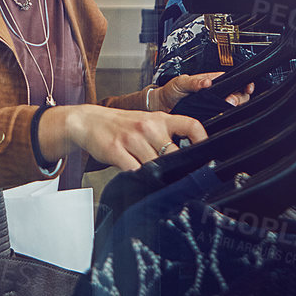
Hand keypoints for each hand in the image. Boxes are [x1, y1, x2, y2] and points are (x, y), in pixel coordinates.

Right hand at [38, 104, 207, 172]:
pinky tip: (134, 173)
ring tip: (149, 173)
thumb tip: (186, 160)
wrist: (89, 121)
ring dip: (153, 173)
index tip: (205, 154)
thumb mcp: (147, 122)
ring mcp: (132, 139)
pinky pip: (134, 171)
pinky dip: (137, 176)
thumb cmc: (122, 124)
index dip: (203, 140)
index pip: (191, 125)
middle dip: (174, 168)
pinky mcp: (116, 151)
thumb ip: (165, 135)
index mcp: (159, 118)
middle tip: (173, 175)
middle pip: (173, 154)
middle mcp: (148, 126)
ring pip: (154, 166)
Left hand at [153, 73, 253, 114]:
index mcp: (212, 82)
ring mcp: (213, 107)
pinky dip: (225, 119)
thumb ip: (194, 81)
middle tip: (231, 100)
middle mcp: (215, 94)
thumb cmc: (170, 91)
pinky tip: (223, 118)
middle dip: (239, 97)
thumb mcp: (181, 82)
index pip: (233, 82)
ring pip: (232, 108)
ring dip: (233, 108)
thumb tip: (207, 82)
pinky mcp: (209, 118)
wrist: (161, 106)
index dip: (243, 84)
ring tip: (227, 106)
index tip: (247, 87)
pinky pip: (222, 119)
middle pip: (237, 96)